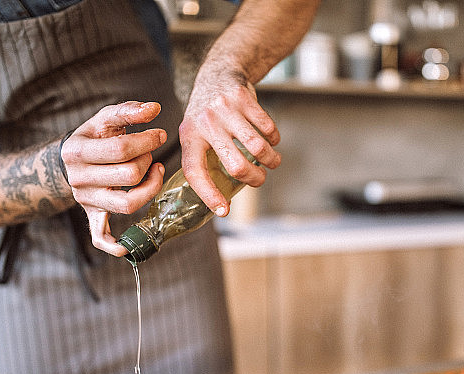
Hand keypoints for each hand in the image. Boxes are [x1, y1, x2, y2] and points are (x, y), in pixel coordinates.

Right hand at [61, 101, 166, 255]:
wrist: (70, 160)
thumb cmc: (94, 136)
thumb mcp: (105, 119)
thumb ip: (128, 111)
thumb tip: (154, 109)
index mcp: (77, 151)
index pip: (121, 149)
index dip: (148, 141)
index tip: (160, 134)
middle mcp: (79, 179)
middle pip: (128, 175)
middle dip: (147, 161)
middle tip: (151, 153)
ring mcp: (86, 200)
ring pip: (126, 204)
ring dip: (149, 189)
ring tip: (155, 173)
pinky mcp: (92, 215)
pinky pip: (100, 236)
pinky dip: (112, 245)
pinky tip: (126, 250)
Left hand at [179, 72, 280, 215]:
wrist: (218, 73)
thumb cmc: (208, 114)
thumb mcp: (196, 132)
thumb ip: (204, 159)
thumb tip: (219, 200)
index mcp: (189, 136)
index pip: (195, 171)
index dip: (208, 193)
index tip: (223, 210)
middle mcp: (205, 122)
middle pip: (235, 164)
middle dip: (254, 179)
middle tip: (260, 181)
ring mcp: (224, 109)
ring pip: (257, 147)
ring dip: (271, 160)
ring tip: (273, 162)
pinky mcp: (243, 97)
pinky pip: (267, 127)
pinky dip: (274, 139)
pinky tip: (272, 141)